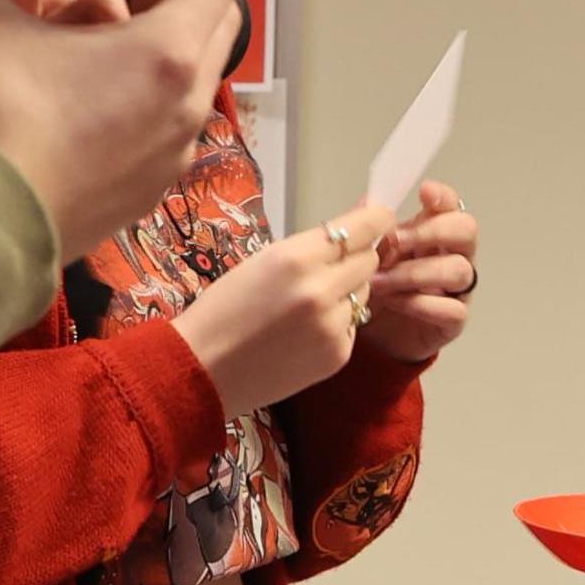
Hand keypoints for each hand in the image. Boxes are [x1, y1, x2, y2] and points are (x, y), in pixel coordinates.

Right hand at [0, 0, 241, 249]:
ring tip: (132, 10)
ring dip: (175, 37)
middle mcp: (187, 104)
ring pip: (198, 77)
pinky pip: (177, 122)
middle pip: (218, 25)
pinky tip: (112, 82)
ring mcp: (176, 151)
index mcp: (164, 54)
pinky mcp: (154, 187)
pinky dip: (160, 87)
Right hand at [176, 204, 386, 411]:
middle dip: (356, 258)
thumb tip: (364, 216)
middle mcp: (320, 291)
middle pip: (369, 260)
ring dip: (347, 291)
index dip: (377, 219)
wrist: (203, 369)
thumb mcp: (264, 260)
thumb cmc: (224, 308)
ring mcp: (332, 327)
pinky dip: (337, 322)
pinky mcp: (338, 355)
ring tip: (307, 304)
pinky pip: (352, 324)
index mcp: (296, 258)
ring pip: (363, 293)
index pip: (362, 227)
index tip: (381, 216)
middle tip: (328, 267)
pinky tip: (304, 332)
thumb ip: (314, 243)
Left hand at [363, 178, 478, 364]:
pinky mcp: (453, 321)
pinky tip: (395, 302)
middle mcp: (452, 256)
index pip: (450, 206)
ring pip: (459, 270)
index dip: (443, 196)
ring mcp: (457, 289)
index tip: (425, 192)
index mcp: (433, 233)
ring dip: (416, 272)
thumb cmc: (375, 290)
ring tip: (381, 281)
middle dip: (432, 231)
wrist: (372, 338)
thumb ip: (370, 230)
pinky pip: (452, 309)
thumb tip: (368, 203)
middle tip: (397, 240)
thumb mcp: (367, 255)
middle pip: (466, 230)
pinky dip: (421, 304)